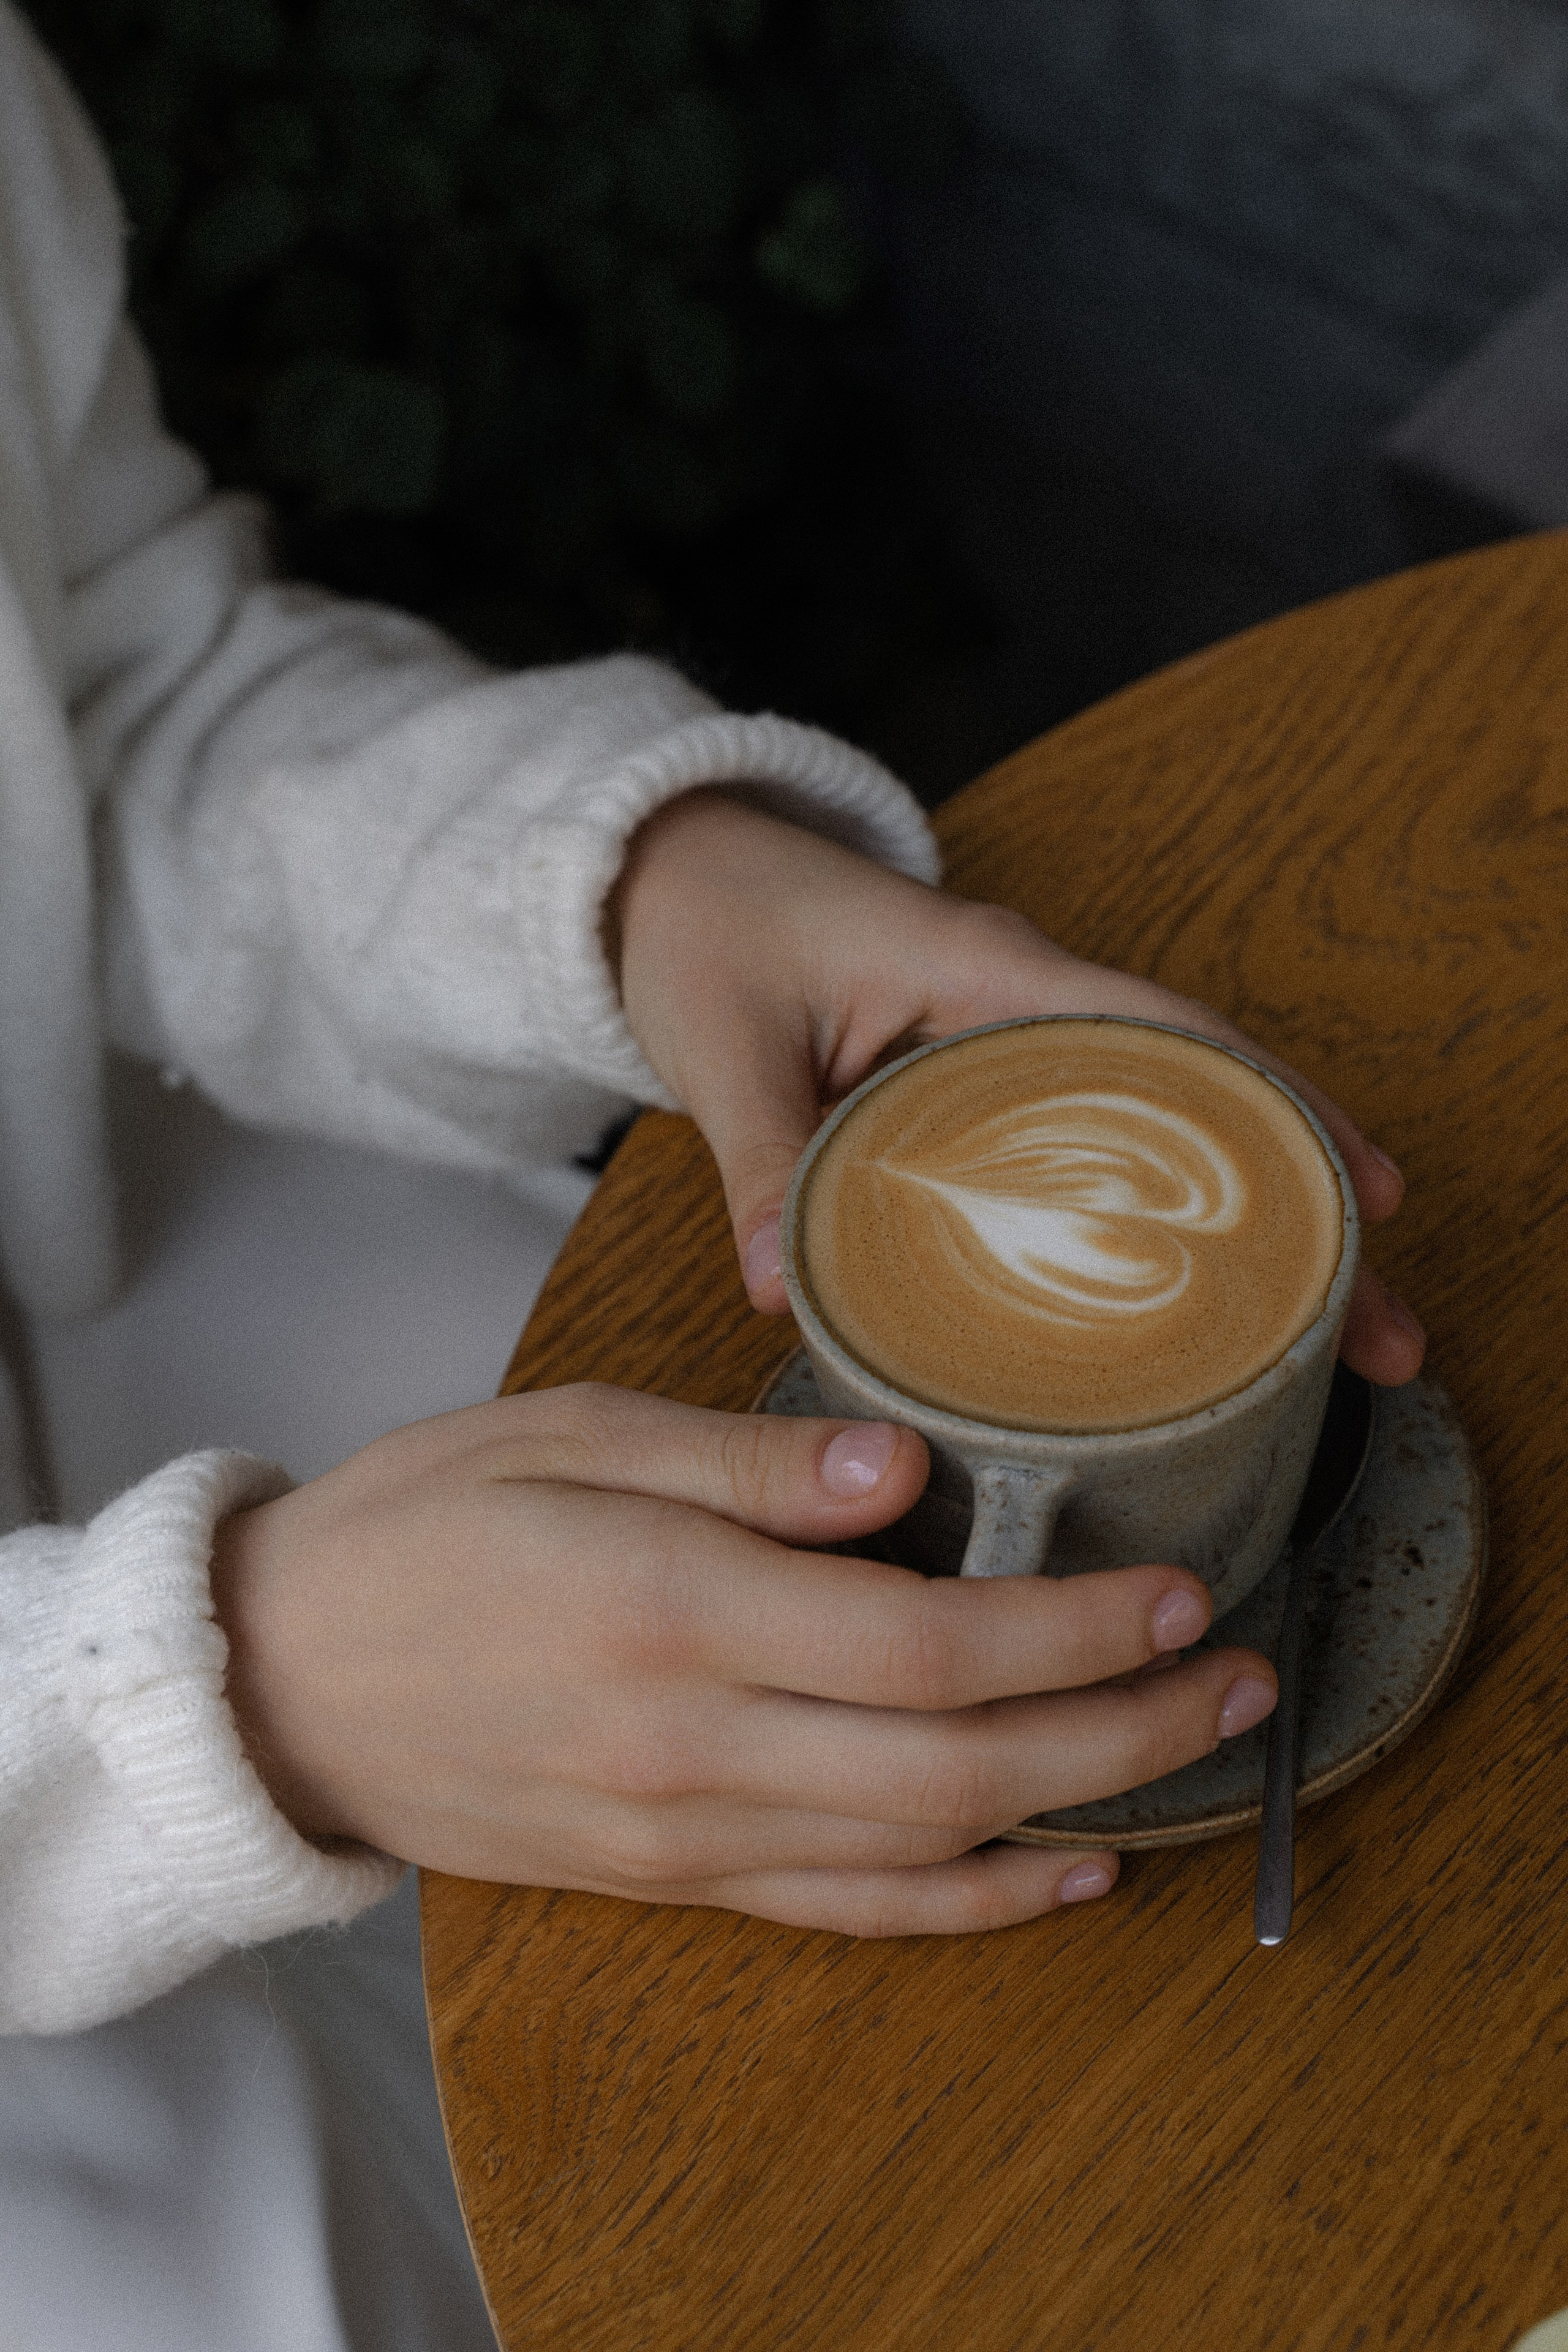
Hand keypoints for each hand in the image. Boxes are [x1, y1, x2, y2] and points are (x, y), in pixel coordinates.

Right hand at [211, 1385, 1277, 1931]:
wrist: (281, 1683)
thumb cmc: (421, 1525)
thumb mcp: (561, 1431)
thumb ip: (735, 1457)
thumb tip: (899, 1469)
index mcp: (669, 1605)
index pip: (922, 1641)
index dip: (1071, 1626)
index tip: (1178, 1584)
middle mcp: (692, 1740)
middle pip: (956, 1759)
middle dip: (1123, 1719)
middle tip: (1241, 1665)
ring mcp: (684, 1831)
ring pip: (922, 1847)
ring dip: (1077, 1802)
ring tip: (1192, 1746)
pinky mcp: (670, 1879)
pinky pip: (847, 1911)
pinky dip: (969, 1904)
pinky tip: (1065, 1873)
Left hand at [615, 792, 1424, 1385]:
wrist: (667, 877)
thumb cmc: (707, 930)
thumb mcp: (724, 1045)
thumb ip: (757, 1161)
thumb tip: (783, 1293)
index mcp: (986, 968)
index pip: (1168, 1036)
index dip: (1275, 1116)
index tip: (1363, 1203)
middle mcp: (1026, 997)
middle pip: (1205, 1098)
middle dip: (1301, 1208)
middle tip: (1378, 1332)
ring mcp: (1014, 1038)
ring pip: (1166, 1129)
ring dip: (1249, 1222)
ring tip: (1328, 1343)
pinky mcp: (985, 1077)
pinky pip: (1099, 1144)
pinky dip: (1159, 1213)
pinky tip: (1199, 1304)